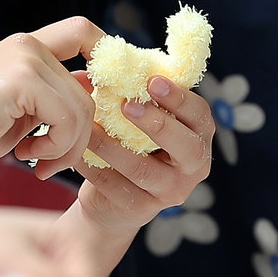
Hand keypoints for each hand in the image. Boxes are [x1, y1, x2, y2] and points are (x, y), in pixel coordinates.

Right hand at [0, 17, 101, 205]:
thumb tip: (99, 94)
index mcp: (25, 46)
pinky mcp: (20, 80)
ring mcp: (23, 57)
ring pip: (83, 106)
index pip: (85, 32)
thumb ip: (55, 99)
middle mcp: (26, 44)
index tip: (104, 101)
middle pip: (91, 84)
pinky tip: (27, 156)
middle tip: (61, 158)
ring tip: (39, 162)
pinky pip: (68, 118)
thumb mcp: (22, 113)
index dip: (106, 58)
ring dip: (68, 146)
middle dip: (86, 128)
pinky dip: (57, 147)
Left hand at [71, 75, 214, 268]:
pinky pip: (116, 186)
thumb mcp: (143, 123)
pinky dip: (94, 167)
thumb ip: (142, 99)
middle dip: (157, 123)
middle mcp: (194, 167)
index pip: (200, 116)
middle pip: (185, 147)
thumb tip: (113, 65)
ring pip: (143, 169)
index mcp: (199, 137)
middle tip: (128, 104)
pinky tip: (77, 151)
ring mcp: (171, 193)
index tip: (152, 81)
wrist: (112, 199)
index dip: (180, 98)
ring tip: (88, 126)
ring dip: (113, 145)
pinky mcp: (142, 211)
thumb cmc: (131, 145)